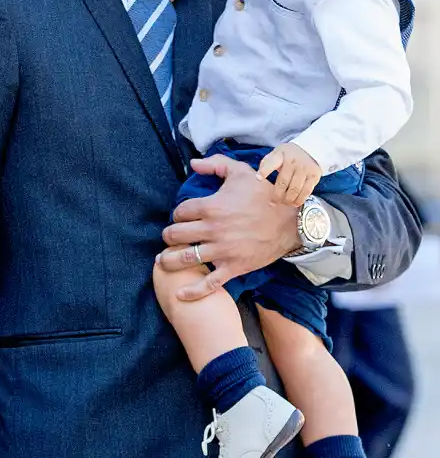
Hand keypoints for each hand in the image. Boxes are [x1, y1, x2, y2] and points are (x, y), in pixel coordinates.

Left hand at [156, 156, 297, 300]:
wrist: (292, 222)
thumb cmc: (265, 195)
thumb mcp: (241, 172)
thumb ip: (215, 164)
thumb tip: (193, 163)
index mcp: (211, 207)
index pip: (180, 213)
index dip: (177, 215)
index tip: (182, 217)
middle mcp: (213, 230)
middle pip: (176, 236)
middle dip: (169, 236)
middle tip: (171, 238)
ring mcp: (222, 250)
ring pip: (186, 258)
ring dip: (170, 260)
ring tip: (164, 260)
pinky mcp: (233, 267)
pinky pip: (209, 283)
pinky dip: (192, 292)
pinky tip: (179, 295)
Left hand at [257, 143, 321, 205]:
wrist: (310, 150)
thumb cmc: (288, 155)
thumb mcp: (276, 154)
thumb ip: (267, 164)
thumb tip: (259, 178)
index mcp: (281, 154)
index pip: (271, 163)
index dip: (264, 171)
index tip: (258, 179)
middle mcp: (293, 162)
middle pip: (283, 182)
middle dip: (277, 195)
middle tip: (273, 203)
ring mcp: (305, 169)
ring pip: (295, 189)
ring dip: (288, 200)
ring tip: (283, 203)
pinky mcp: (314, 176)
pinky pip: (306, 191)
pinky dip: (299, 200)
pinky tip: (294, 203)